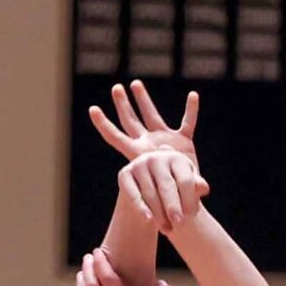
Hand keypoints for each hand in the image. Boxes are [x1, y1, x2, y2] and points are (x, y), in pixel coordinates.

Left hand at [89, 80, 208, 230]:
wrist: (182, 201)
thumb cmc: (167, 200)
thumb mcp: (162, 192)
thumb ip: (160, 187)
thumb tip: (161, 179)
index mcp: (137, 155)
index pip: (116, 137)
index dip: (103, 125)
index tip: (92, 109)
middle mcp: (148, 144)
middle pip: (131, 121)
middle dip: (123, 105)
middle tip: (116, 88)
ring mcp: (164, 140)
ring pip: (152, 115)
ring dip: (144, 100)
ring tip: (135, 84)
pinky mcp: (183, 141)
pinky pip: (188, 122)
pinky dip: (191, 110)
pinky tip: (193, 96)